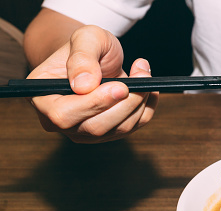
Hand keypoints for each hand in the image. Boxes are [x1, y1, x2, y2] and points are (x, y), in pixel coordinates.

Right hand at [27, 25, 157, 142]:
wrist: (96, 58)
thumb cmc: (86, 47)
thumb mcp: (84, 39)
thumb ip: (82, 58)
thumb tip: (84, 85)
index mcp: (43, 100)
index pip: (64, 116)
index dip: (94, 103)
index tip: (120, 87)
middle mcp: (62, 123)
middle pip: (96, 127)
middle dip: (125, 103)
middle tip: (141, 76)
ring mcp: (87, 132)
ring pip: (119, 129)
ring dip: (140, 102)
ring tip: (143, 72)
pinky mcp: (110, 133)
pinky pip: (134, 126)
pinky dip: (147, 106)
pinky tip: (148, 87)